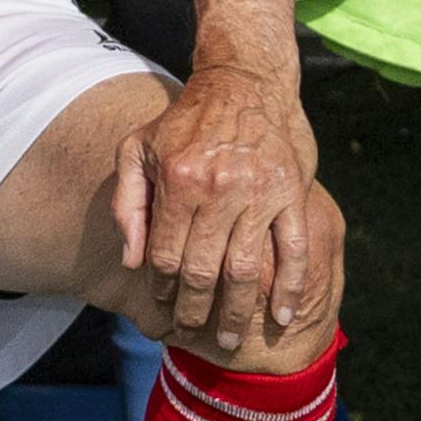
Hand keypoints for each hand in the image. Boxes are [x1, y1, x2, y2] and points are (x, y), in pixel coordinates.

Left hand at [110, 64, 328, 353]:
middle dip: (196, 311)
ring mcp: (259, 192)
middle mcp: (219, 189)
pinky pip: (293, 250)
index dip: (163, 288)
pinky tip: (281, 315)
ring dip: (238, 312)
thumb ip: (127, 203)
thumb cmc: (184, 120)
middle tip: (193, 333)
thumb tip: (132, 261)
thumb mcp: (138, 148)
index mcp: (179, 180)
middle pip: (204, 271)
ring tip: (230, 339)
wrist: (242, 81)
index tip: (164, 305)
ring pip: (246, 269)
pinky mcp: (290, 191)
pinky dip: (289, 287)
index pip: (167, 256)